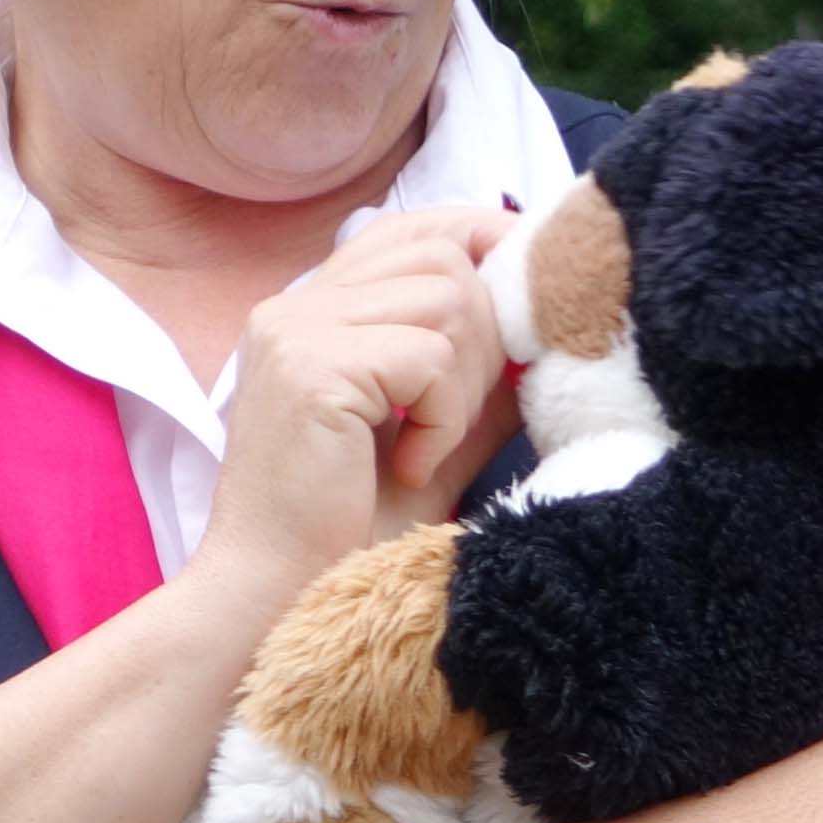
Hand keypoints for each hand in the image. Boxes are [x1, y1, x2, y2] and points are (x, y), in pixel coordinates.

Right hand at [184, 206, 518, 616]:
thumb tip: (543, 328)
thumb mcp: (434, 436)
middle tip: (455, 416)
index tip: (524, 293)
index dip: (480, 243)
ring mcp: (296, 330)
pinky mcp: (311, 369)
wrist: (278, 594)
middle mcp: (296, 304)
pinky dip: (442, 417)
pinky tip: (409, 462)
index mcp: (314, 310)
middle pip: (441, 256)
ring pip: (445, 299)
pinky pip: (429, 356)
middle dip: (484, 333)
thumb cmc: (349, 526)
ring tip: (427, 444)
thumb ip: (476, 378)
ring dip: (464, 381)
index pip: (412, 229)